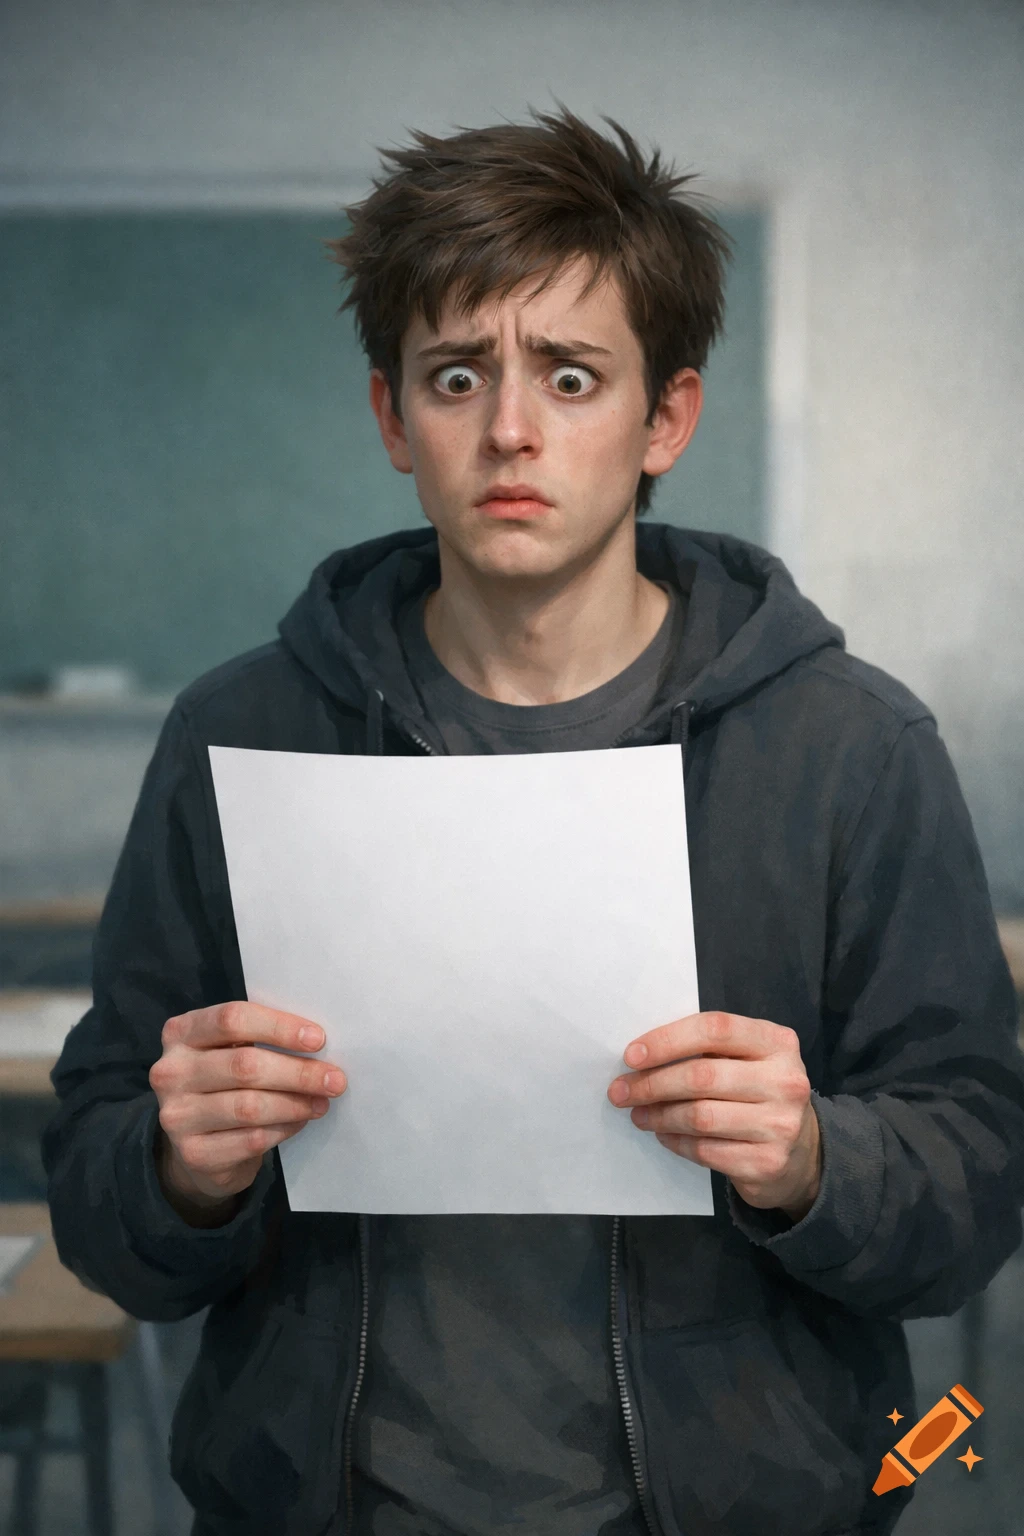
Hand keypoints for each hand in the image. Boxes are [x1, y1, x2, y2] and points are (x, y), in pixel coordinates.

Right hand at [149, 1001, 346, 1222]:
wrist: (197, 1146)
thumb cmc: (224, 1084)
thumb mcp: (230, 1051)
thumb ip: (261, 1040)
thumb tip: (318, 1043)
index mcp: (181, 1032)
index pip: (232, 1019)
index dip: (279, 1027)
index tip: (318, 1039)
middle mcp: (170, 1071)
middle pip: (244, 1066)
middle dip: (298, 1072)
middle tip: (335, 1079)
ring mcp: (176, 1115)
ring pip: (250, 1107)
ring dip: (295, 1104)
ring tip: (322, 1102)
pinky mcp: (192, 1153)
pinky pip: (250, 1139)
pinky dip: (283, 1129)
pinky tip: (299, 1122)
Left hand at [607, 1010, 821, 1221]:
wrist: (804, 1153)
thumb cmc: (760, 1093)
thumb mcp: (749, 1060)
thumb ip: (709, 1050)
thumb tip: (642, 1056)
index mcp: (777, 1042)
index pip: (715, 1029)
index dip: (667, 1040)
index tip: (631, 1055)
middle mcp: (785, 1080)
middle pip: (702, 1076)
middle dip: (652, 1084)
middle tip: (620, 1090)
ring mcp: (779, 1125)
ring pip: (699, 1116)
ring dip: (658, 1115)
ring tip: (637, 1114)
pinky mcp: (767, 1162)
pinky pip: (704, 1150)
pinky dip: (675, 1141)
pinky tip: (663, 1134)